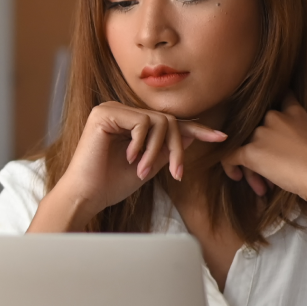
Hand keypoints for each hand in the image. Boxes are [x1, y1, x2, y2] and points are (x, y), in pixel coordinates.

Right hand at [31, 102, 226, 231]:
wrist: (85, 196)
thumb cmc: (110, 185)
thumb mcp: (148, 166)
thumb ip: (167, 150)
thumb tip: (194, 135)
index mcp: (128, 122)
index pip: (167, 122)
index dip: (195, 129)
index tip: (221, 137)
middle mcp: (119, 111)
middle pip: (167, 120)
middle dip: (177, 147)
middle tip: (176, 174)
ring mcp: (111, 109)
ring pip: (158, 121)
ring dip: (158, 150)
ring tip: (144, 171)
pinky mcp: (104, 114)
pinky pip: (141, 122)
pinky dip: (142, 144)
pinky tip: (130, 159)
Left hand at [220, 95, 306, 205]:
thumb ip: (296, 136)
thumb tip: (279, 152)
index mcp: (294, 111)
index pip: (278, 99)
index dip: (267, 113)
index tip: (266, 128)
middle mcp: (274, 116)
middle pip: (255, 131)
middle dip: (259, 151)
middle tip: (269, 173)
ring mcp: (261, 132)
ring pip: (243, 146)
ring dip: (250, 166)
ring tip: (262, 185)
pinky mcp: (250, 150)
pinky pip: (229, 156)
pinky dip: (230, 167)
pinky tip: (238, 177)